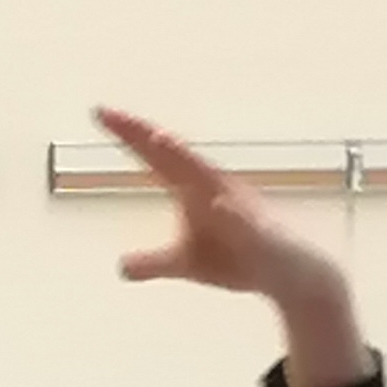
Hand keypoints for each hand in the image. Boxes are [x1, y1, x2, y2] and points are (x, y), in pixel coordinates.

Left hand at [97, 107, 345, 318]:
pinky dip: (232, 212)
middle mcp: (212, 187)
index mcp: (193, 189)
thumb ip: (154, 262)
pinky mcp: (261, 233)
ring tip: (159, 139)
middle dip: (145, 136)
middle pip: (175, 156)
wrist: (286, 274)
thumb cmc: (236, 259)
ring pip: (209, 178)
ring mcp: (238, 206)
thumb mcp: (186, 264)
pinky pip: (246, 222)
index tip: (100, 112)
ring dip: (186, 159)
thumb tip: (120, 266)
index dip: (129, 135)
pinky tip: (218, 203)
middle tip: (114, 116)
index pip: (155, 157)